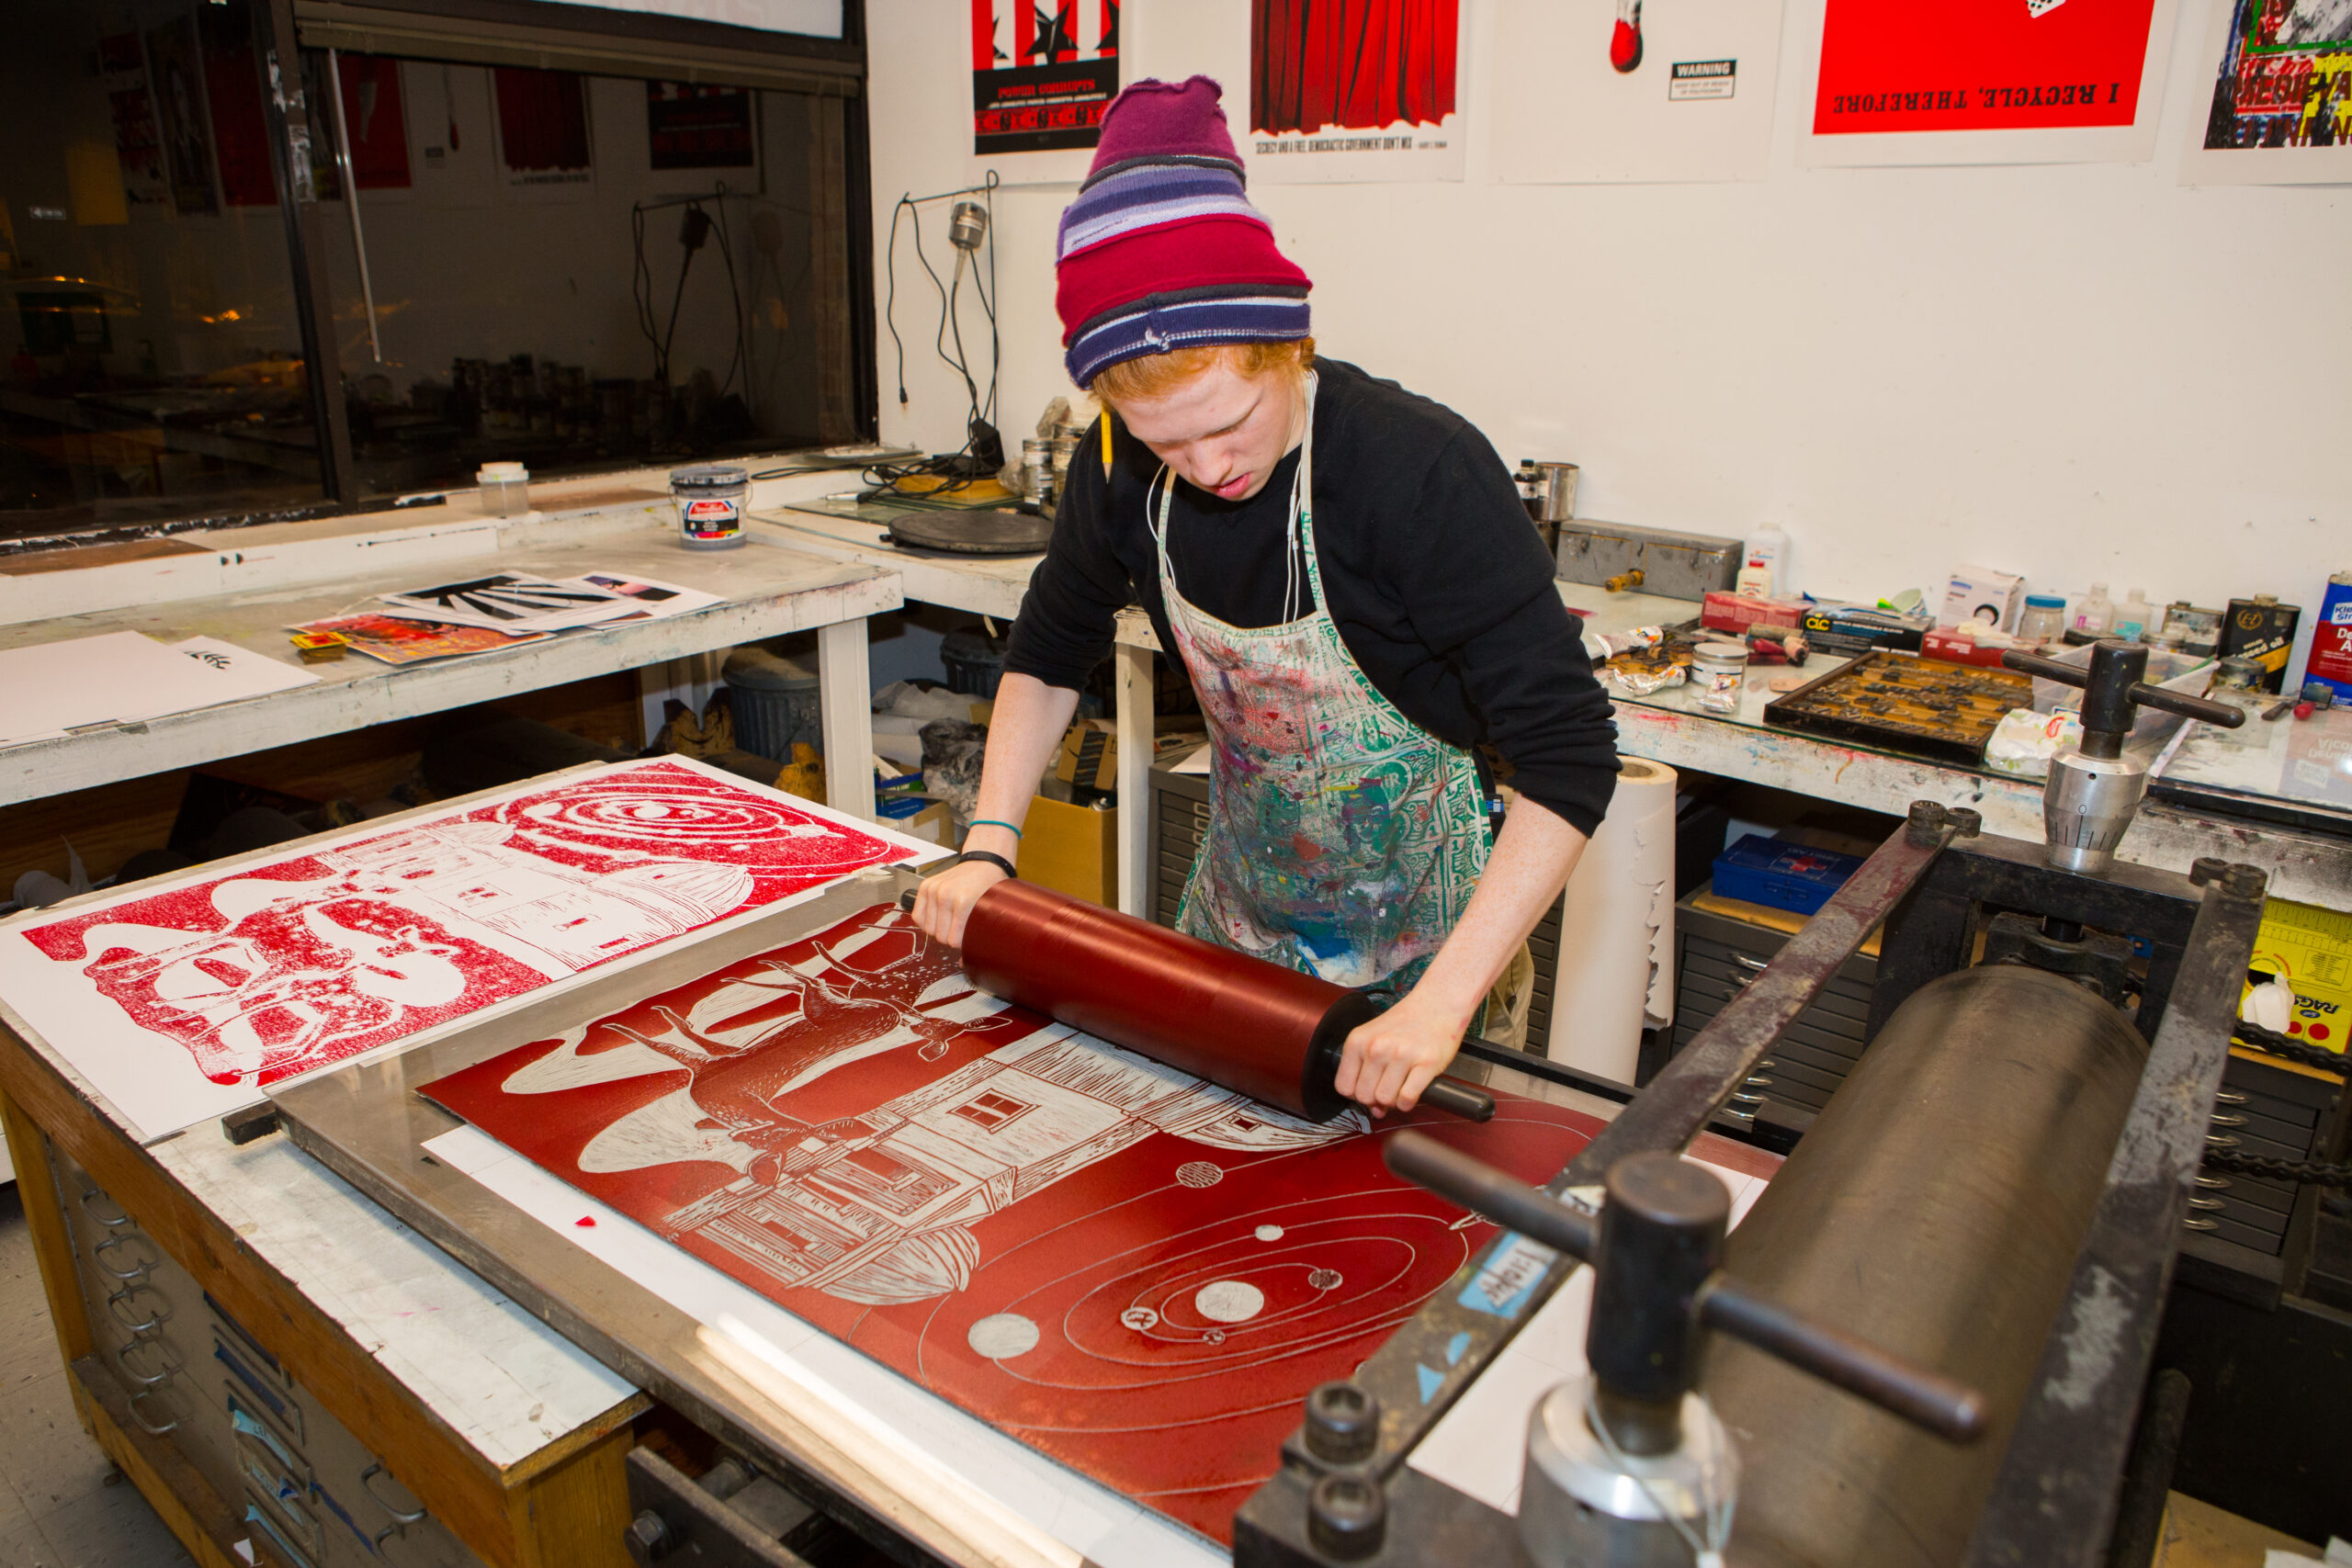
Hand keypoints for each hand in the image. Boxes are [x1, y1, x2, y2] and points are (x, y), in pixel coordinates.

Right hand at [911, 857, 1008, 946]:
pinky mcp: (925, 886)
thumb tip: (963, 963)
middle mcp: (946, 894)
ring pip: (927, 928)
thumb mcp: (991, 911)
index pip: (953, 940)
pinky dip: (925, 921)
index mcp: (964, 901)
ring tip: (949, 922)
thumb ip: (979, 937)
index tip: (967, 939)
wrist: (983, 862)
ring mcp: (934, 889)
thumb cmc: (989, 886)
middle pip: (939, 936)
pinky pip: (917, 916)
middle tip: (959, 930)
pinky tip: (937, 918)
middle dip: (949, 937)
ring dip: (938, 929)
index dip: (961, 943)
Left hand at [1333, 990, 1469, 1116]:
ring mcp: (1401, 1055)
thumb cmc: (1406, 1021)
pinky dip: (1408, 1103)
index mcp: (1358, 1040)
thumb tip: (1374, 1110)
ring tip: (1401, 1088)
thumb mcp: (1375, 1037)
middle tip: (1388, 1089)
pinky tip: (1412, 1093)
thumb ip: (1367, 1071)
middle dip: (1376, 1100)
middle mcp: (1377, 1047)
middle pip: (1364, 1096)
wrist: (1437, 1003)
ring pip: (1385, 1100)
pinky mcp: (1426, 1063)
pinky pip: (1407, 1098)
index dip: (1356, 1094)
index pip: (1344, 1086)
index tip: (1369, 1089)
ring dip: (1393, 1102)